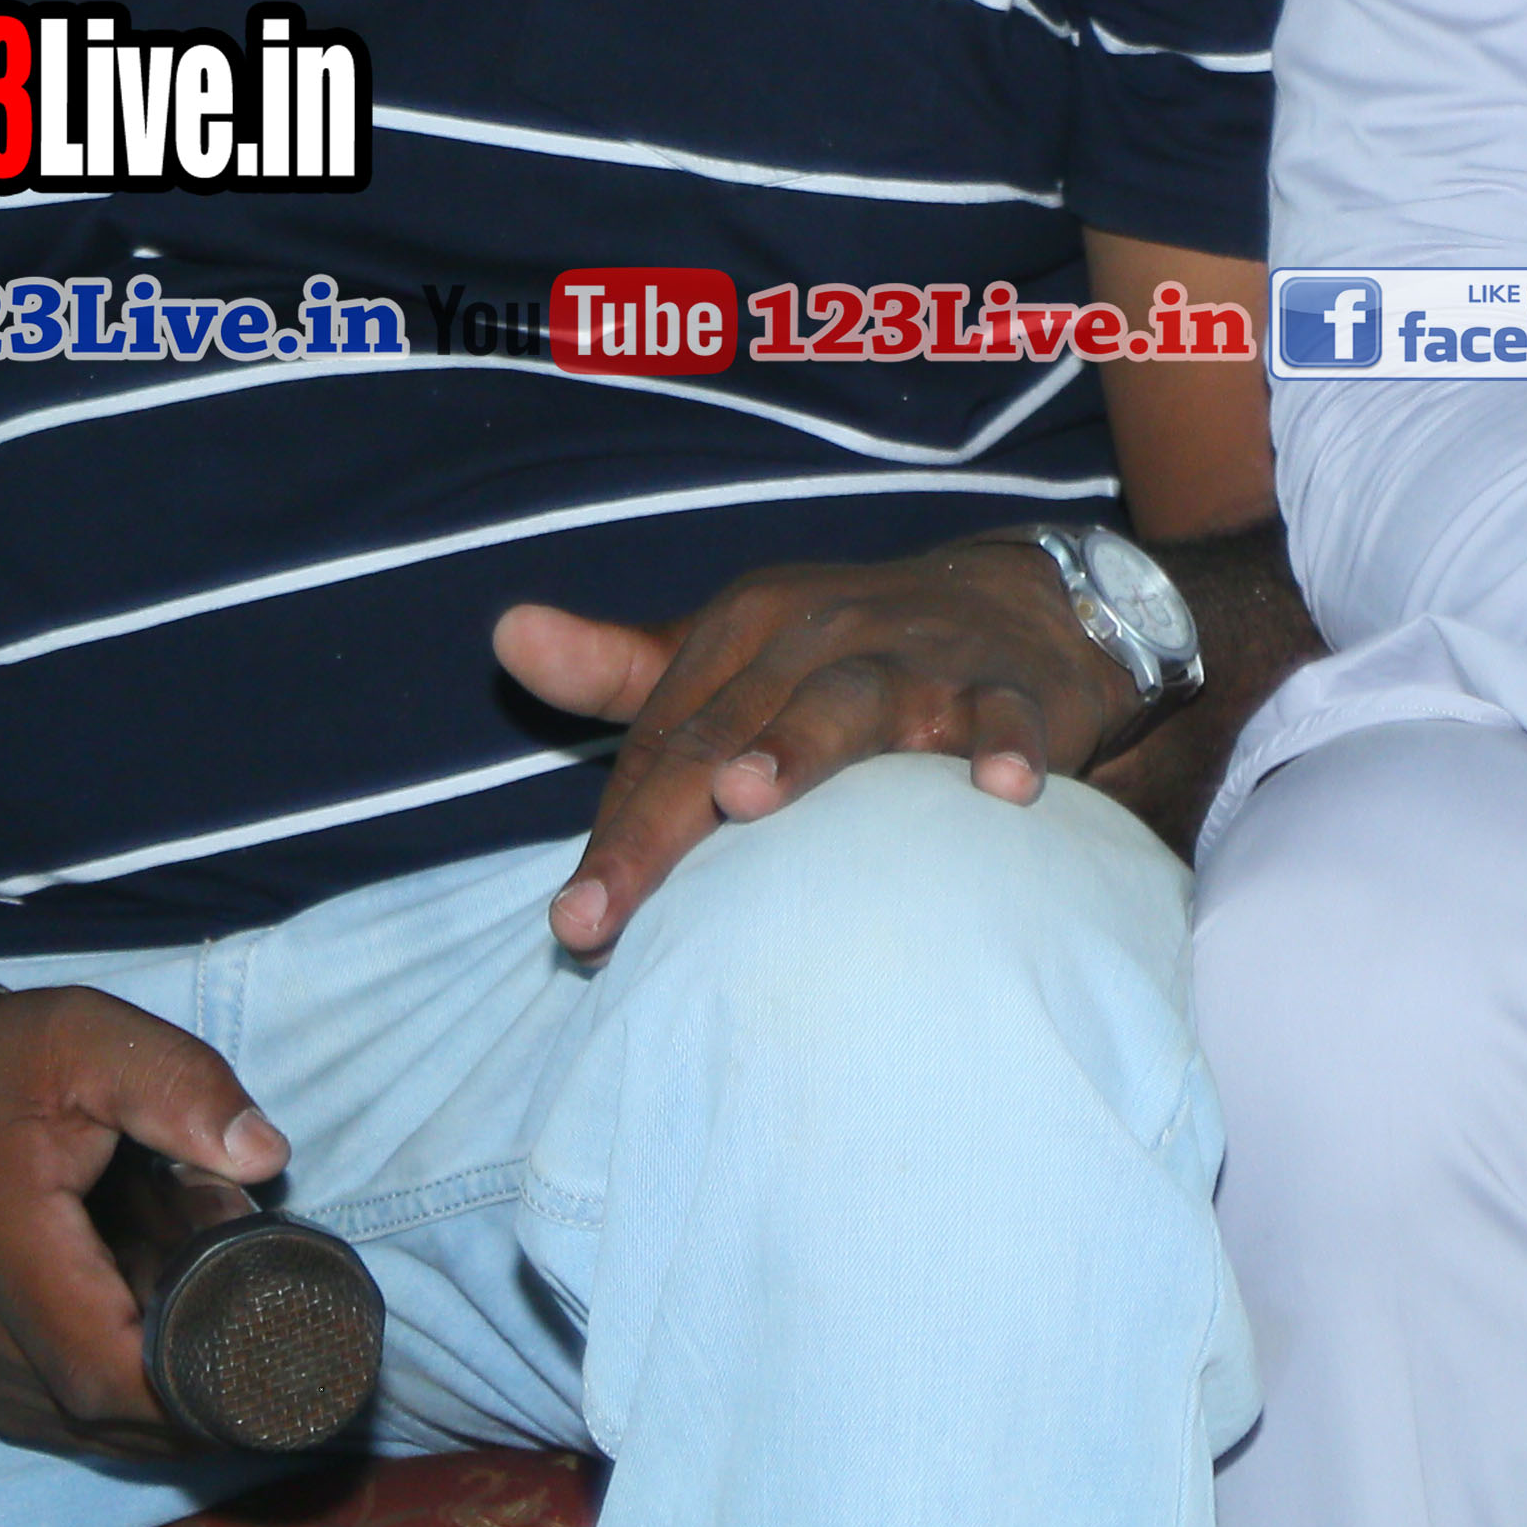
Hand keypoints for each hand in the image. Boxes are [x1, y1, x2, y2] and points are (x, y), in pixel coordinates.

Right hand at [0, 985, 289, 1461]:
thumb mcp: (86, 1036)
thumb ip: (181, 1087)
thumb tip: (265, 1159)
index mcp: (9, 1248)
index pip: (106, 1371)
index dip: (195, 1381)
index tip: (269, 1343)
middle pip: (111, 1415)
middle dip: (205, 1384)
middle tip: (269, 1318)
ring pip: (92, 1428)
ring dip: (170, 1393)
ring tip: (220, 1312)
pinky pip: (66, 1418)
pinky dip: (131, 1396)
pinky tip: (172, 1334)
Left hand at [497, 536, 1132, 951]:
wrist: (1022, 605)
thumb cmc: (848, 652)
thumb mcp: (734, 649)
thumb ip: (620, 667)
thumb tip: (504, 633)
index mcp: (747, 625)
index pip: (663, 742)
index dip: (614, 831)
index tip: (570, 922)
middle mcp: (822, 632)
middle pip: (727, 736)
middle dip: (663, 825)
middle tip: (602, 911)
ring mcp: (918, 660)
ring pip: (849, 705)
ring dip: (801, 746)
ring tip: (749, 798)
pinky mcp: (1010, 688)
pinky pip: (1005, 719)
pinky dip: (1003, 748)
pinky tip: (997, 789)